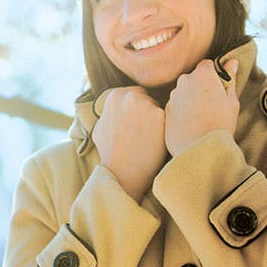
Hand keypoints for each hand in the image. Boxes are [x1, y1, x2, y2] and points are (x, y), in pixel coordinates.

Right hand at [92, 86, 167, 202]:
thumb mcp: (99, 127)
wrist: (122, 172)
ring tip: (147, 139)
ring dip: (155, 120)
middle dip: (146, 112)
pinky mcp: (160, 115)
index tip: (135, 124)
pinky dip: (163, 129)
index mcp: (115, 95)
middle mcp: (130, 95)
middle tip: (142, 132)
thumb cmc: (110, 152)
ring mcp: (146, 104)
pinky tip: (155, 142)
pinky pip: (167, 119)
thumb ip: (109, 112)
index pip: (133, 94)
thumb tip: (113, 107)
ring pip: (157, 108)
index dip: (136, 110)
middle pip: (147, 98)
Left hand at [164, 59, 239, 156]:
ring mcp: (173, 96)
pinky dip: (182, 111)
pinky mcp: (165, 110)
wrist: (200, 149)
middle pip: (193, 78)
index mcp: (203, 75)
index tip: (218, 88)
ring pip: (184, 92)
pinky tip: (191, 125)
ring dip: (191, 99)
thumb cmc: (220, 125)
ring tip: (202, 118)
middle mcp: (184, 81)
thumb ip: (230, 79)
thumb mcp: (231, 101)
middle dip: (201, 87)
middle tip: (212, 106)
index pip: (207, 65)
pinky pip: (176, 106)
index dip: (214, 75)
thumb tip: (232, 62)